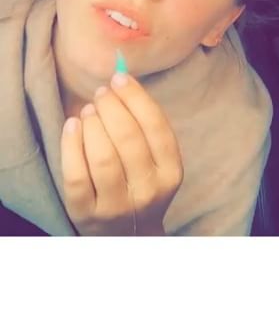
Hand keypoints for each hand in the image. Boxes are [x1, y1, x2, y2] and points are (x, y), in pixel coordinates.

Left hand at [60, 73, 183, 235]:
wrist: (129, 236)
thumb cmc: (143, 187)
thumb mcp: (158, 164)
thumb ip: (147, 129)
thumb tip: (123, 83)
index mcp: (171, 172)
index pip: (156, 127)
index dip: (136, 98)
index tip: (120, 78)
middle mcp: (148, 190)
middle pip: (128, 138)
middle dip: (111, 107)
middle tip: (101, 93)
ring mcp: (117, 205)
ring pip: (102, 156)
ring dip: (92, 124)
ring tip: (87, 110)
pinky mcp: (87, 214)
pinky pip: (76, 175)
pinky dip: (71, 145)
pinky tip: (72, 126)